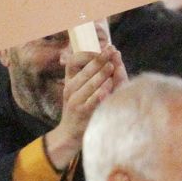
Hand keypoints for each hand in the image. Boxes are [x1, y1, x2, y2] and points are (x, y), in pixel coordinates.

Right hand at [43, 28, 125, 167]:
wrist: (69, 134)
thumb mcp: (79, 91)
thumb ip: (90, 74)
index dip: (88, 52)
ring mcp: (75, 101)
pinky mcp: (82, 112)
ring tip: (112, 65)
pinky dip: (100, 92)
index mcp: (70, 81)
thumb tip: (108, 55)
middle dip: (100, 59)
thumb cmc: (79, 109)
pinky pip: (92, 100)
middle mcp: (70, 89)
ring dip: (102, 74)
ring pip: (89, 83)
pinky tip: (108, 86)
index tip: (103, 47)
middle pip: (85, 70)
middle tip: (111, 50)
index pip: (74, 62)